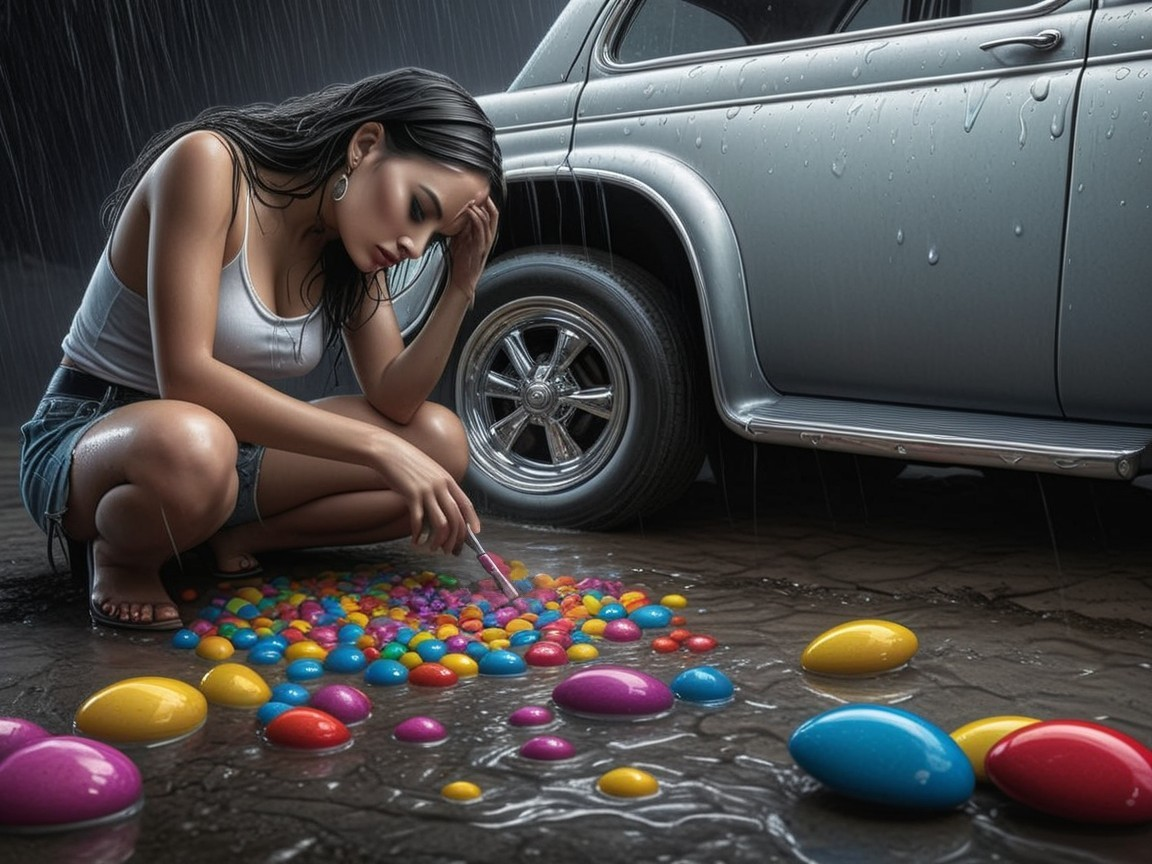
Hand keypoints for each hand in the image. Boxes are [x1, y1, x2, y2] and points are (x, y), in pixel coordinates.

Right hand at [372, 435, 478, 554]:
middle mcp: (441, 486)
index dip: (472, 520)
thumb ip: (440, 488)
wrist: (389, 451)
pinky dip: (418, 534)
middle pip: (456, 518)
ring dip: (438, 540)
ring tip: (432, 548)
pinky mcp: (411, 495)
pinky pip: (419, 521)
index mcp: (448, 480)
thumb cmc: (408, 464)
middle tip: (449, 551)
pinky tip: (415, 540)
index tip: (475, 534)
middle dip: (455, 539)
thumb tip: (445, 510)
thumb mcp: (431, 473)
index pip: (466, 504)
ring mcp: (427, 490)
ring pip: (441, 523)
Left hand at [447, 196, 498, 303]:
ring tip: (473, 201)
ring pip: (489, 222)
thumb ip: (461, 228)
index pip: (490, 215)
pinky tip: (471, 212)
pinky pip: (481, 231)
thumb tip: (457, 214)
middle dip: (488, 202)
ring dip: (481, 210)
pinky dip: (476, 220)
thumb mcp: (459, 239)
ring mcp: (485, 243)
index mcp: (483, 235)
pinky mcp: (480, 249)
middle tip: (482, 192)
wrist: (462, 279)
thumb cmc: (461, 261)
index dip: (487, 202)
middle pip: (493, 216)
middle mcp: (487, 238)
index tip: (480, 192)